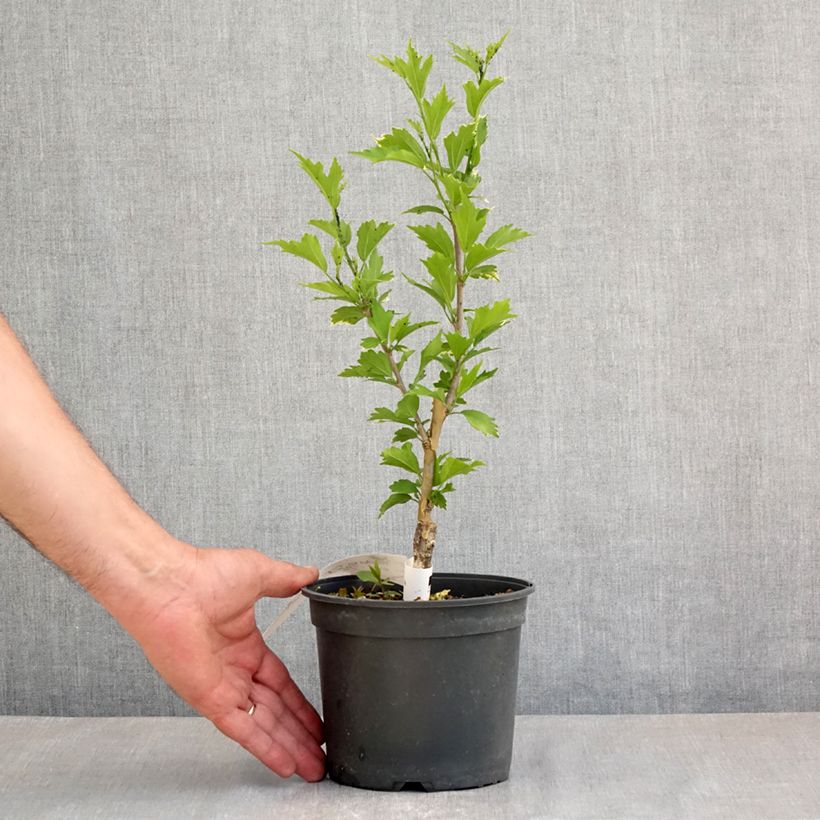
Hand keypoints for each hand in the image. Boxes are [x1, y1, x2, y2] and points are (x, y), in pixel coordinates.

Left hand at [127, 544, 325, 780]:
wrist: (170, 586)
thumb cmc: (203, 574)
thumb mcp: (258, 573)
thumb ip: (286, 579)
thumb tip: (309, 575)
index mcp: (245, 644)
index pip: (280, 683)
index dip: (300, 704)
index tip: (317, 720)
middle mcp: (233, 670)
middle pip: (275, 711)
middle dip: (299, 735)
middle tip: (319, 757)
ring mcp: (222, 686)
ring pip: (262, 725)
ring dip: (288, 747)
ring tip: (312, 768)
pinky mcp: (209, 699)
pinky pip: (242, 728)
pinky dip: (264, 747)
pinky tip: (284, 763)